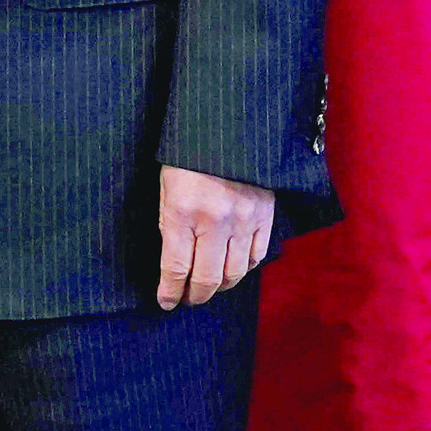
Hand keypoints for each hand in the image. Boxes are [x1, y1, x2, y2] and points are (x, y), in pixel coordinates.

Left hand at [155, 165, 273, 310]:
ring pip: (234, 273)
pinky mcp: (265, 214)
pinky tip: (233, 268)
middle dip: (195, 296)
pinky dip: (245, 268)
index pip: (175, 268)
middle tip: (188, 299)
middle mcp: (214, 221)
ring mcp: (243, 219)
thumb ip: (169, 224)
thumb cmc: (187, 155)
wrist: (225, 128)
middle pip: (206, 279)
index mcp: (182, 212)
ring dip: (220, 286)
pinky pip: (257, 255)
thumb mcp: (165, 187)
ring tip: (209, 287)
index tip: (166, 302)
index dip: (170, 292)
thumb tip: (173, 262)